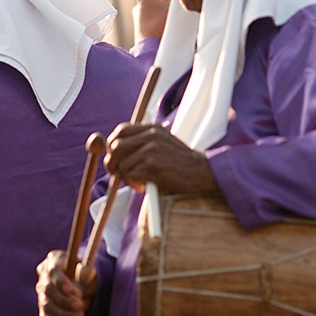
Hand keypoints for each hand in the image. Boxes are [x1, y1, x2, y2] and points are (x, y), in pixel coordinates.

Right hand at [36, 251, 97, 315]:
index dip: (62, 282)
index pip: (53, 270)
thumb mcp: (90, 271)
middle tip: (81, 305)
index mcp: (54, 260)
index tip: (75, 292)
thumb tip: (85, 278)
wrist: (85, 284)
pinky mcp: (43, 309)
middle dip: (65, 300)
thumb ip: (87, 274)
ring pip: (46, 305)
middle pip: (48, 289)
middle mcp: (44, 276)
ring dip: (63, 313)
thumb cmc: (87, 274)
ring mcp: (42, 293)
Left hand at [104, 123, 219, 194]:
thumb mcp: (164, 144)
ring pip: (122, 163)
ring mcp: (151, 150)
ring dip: (125, 177)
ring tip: (138, 183)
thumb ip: (144, 143)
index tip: (115, 158)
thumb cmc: (182, 164)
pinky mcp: (153, 165)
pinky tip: (145, 186)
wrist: (202, 173)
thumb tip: (116, 149)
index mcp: (153, 129)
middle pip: (116, 146)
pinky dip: (134, 184)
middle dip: (112, 163)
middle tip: (118, 174)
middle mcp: (151, 136)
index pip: (121, 131)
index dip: (113, 145)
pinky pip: (130, 175)